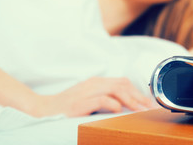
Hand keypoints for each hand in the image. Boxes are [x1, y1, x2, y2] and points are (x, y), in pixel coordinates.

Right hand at [31, 77, 153, 116]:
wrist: (43, 109)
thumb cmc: (67, 106)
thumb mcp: (88, 98)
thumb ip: (105, 98)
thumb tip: (125, 105)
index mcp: (97, 82)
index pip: (123, 82)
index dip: (138, 92)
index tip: (148, 103)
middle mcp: (94, 84)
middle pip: (122, 84)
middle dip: (138, 96)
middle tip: (149, 108)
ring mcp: (86, 92)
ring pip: (115, 90)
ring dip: (131, 100)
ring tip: (140, 110)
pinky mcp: (80, 102)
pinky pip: (100, 99)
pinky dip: (112, 103)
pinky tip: (119, 110)